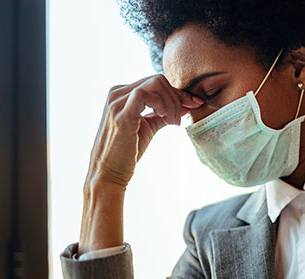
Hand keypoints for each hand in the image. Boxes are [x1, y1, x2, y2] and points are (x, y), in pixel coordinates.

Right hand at [79, 74, 202, 254]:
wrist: (108, 173)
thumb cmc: (128, 152)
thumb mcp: (149, 127)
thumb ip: (165, 113)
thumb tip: (187, 105)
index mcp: (122, 94)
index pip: (156, 83)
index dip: (179, 92)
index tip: (195, 103)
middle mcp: (117, 93)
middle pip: (158, 80)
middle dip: (177, 97)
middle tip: (180, 120)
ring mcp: (116, 102)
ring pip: (155, 83)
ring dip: (172, 102)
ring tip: (173, 122)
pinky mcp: (120, 114)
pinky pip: (145, 95)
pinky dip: (162, 104)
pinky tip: (165, 118)